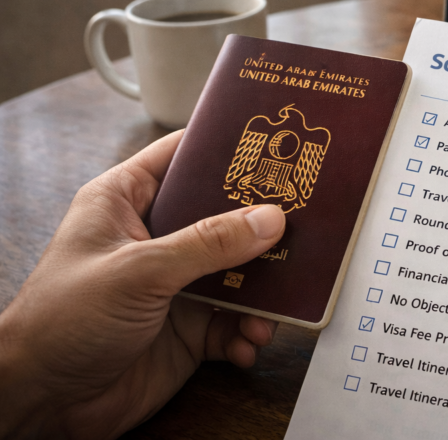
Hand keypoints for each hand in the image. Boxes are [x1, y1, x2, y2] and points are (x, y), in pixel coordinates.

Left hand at [0, 130, 286, 439]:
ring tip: (278, 303)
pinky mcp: (189, 329)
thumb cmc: (60, 321)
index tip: (275, 147)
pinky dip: (248, 332)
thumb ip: (207, 243)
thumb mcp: (138, 270)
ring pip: (240, 272)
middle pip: (225, 216)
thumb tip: (268, 219)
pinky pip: (235, 322)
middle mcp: (156, 238)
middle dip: (264, 225)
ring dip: (264, 290)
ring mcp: (176, 284)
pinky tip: (249, 341)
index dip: (226, 151)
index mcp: (128, 201)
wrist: (42, 402)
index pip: (183, 157)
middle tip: (304, 223)